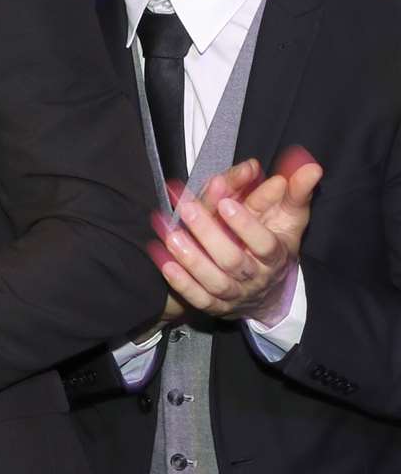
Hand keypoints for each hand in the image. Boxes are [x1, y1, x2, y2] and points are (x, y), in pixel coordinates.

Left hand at [148, 148, 322, 325]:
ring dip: (190, 259)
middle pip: (233, 261)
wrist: (269, 292)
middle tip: (187, 208)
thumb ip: (295, 193)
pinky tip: (163, 261)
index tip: (226, 203)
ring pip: (213, 281)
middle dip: (209, 234)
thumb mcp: (288, 218)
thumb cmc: (274, 243)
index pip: (264, 244)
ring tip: (171, 235)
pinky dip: (180, 281)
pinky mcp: (215, 306)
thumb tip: (311, 167)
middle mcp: (256, 277)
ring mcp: (235, 294)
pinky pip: (197, 297)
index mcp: (276, 255)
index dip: (245, 225)